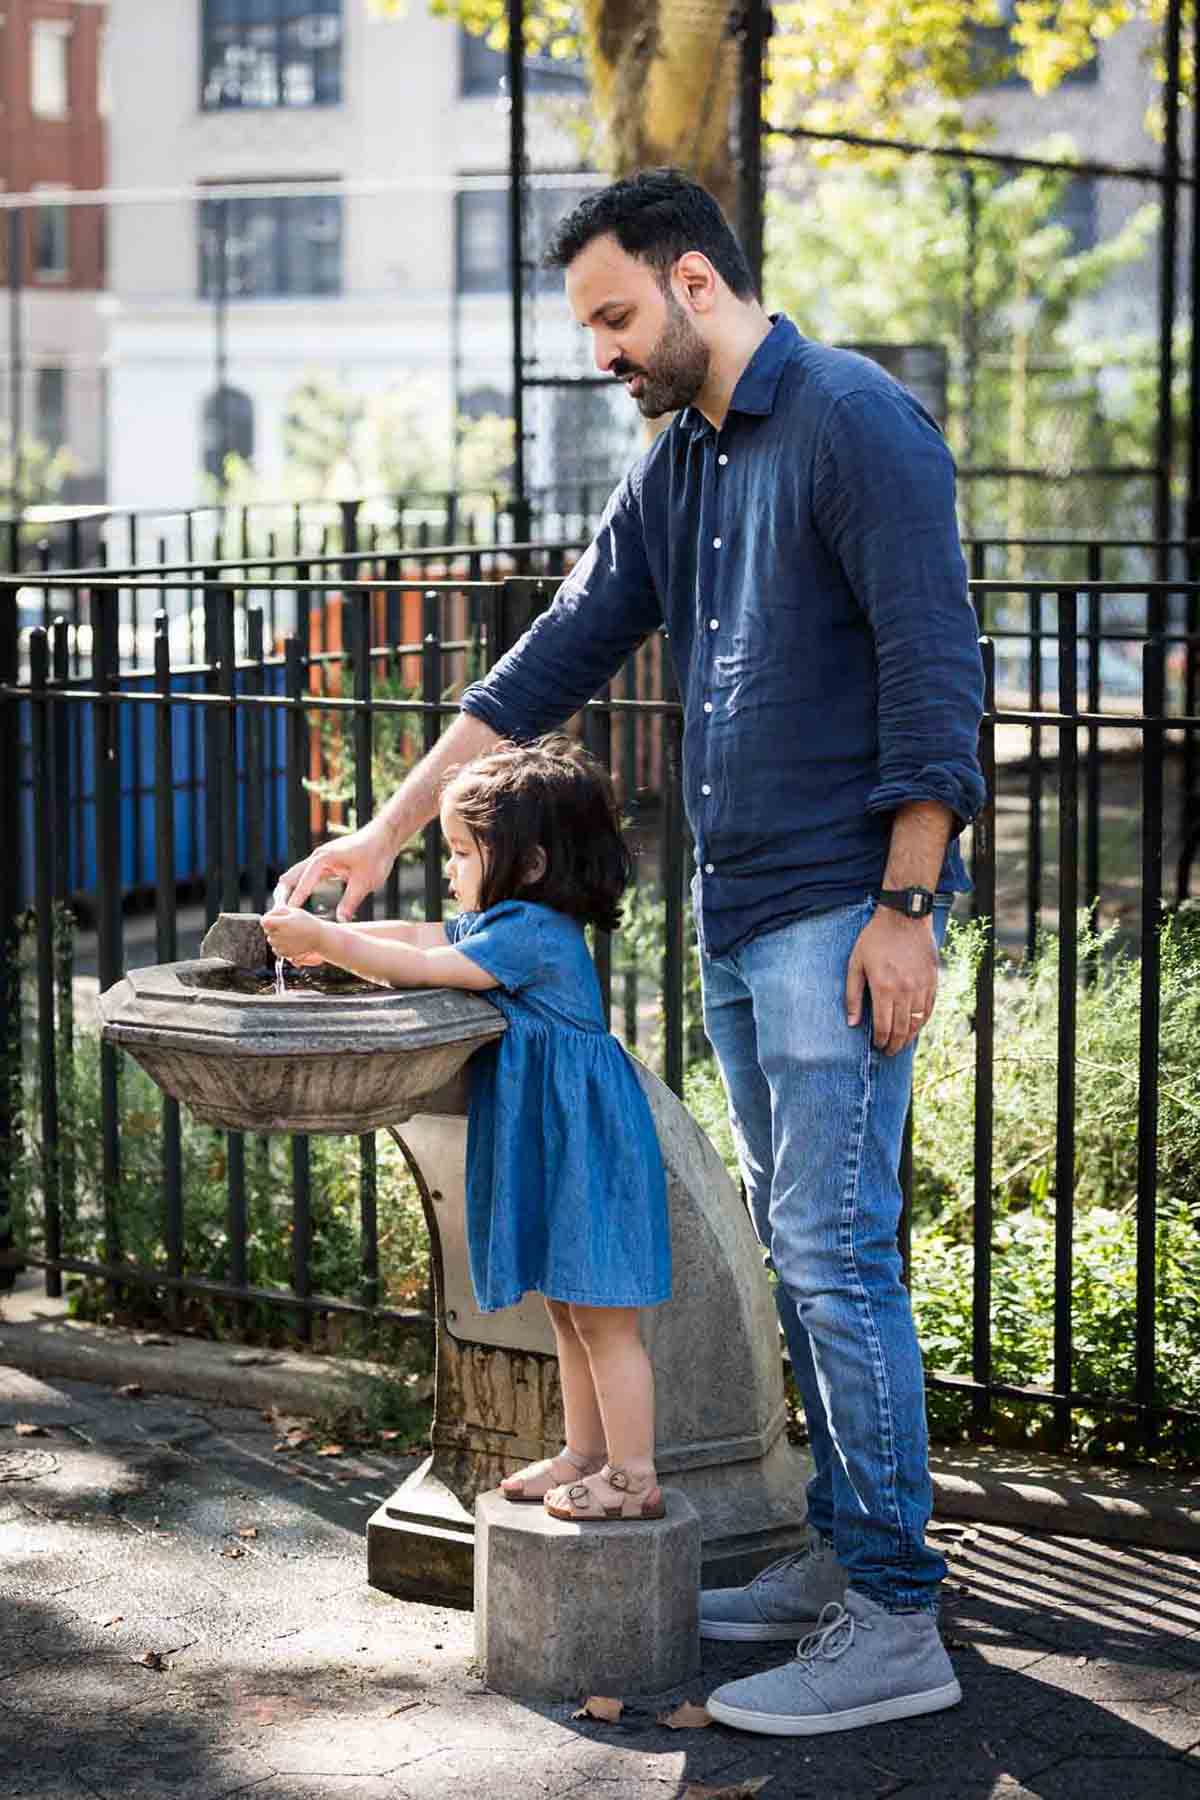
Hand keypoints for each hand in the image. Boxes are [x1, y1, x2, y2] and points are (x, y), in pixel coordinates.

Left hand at [262, 905, 327, 965]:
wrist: (319, 938)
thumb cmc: (308, 923)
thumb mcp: (295, 911)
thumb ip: (280, 911)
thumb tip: (270, 913)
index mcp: (282, 923)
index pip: (264, 921)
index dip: (268, 918)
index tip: (274, 918)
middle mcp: (280, 935)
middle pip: (267, 930)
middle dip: (273, 927)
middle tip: (286, 925)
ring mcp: (281, 946)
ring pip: (271, 939)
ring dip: (276, 936)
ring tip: (290, 933)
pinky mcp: (284, 954)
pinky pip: (275, 948)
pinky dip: (280, 945)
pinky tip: (290, 941)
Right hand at [273, 818, 395, 920]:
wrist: (384, 837)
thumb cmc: (376, 855)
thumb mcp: (365, 882)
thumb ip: (350, 901)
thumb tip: (341, 922)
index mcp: (323, 859)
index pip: (301, 883)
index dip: (293, 901)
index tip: (285, 918)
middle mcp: (317, 857)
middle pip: (290, 877)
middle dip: (282, 896)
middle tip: (276, 918)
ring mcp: (320, 859)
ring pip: (296, 876)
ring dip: (289, 892)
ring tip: (283, 913)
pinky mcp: (326, 862)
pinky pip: (306, 876)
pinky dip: (299, 888)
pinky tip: (298, 902)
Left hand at [845, 909, 938, 1055]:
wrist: (903, 918)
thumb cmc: (875, 939)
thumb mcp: (855, 964)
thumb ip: (853, 996)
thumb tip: (852, 1023)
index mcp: (883, 988)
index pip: (884, 1026)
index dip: (881, 1041)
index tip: (877, 1047)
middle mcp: (905, 991)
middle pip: (902, 1029)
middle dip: (895, 1045)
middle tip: (889, 1052)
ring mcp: (921, 986)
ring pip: (918, 1022)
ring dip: (909, 1037)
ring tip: (902, 1044)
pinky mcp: (933, 980)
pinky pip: (929, 1009)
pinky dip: (922, 1022)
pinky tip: (915, 1027)